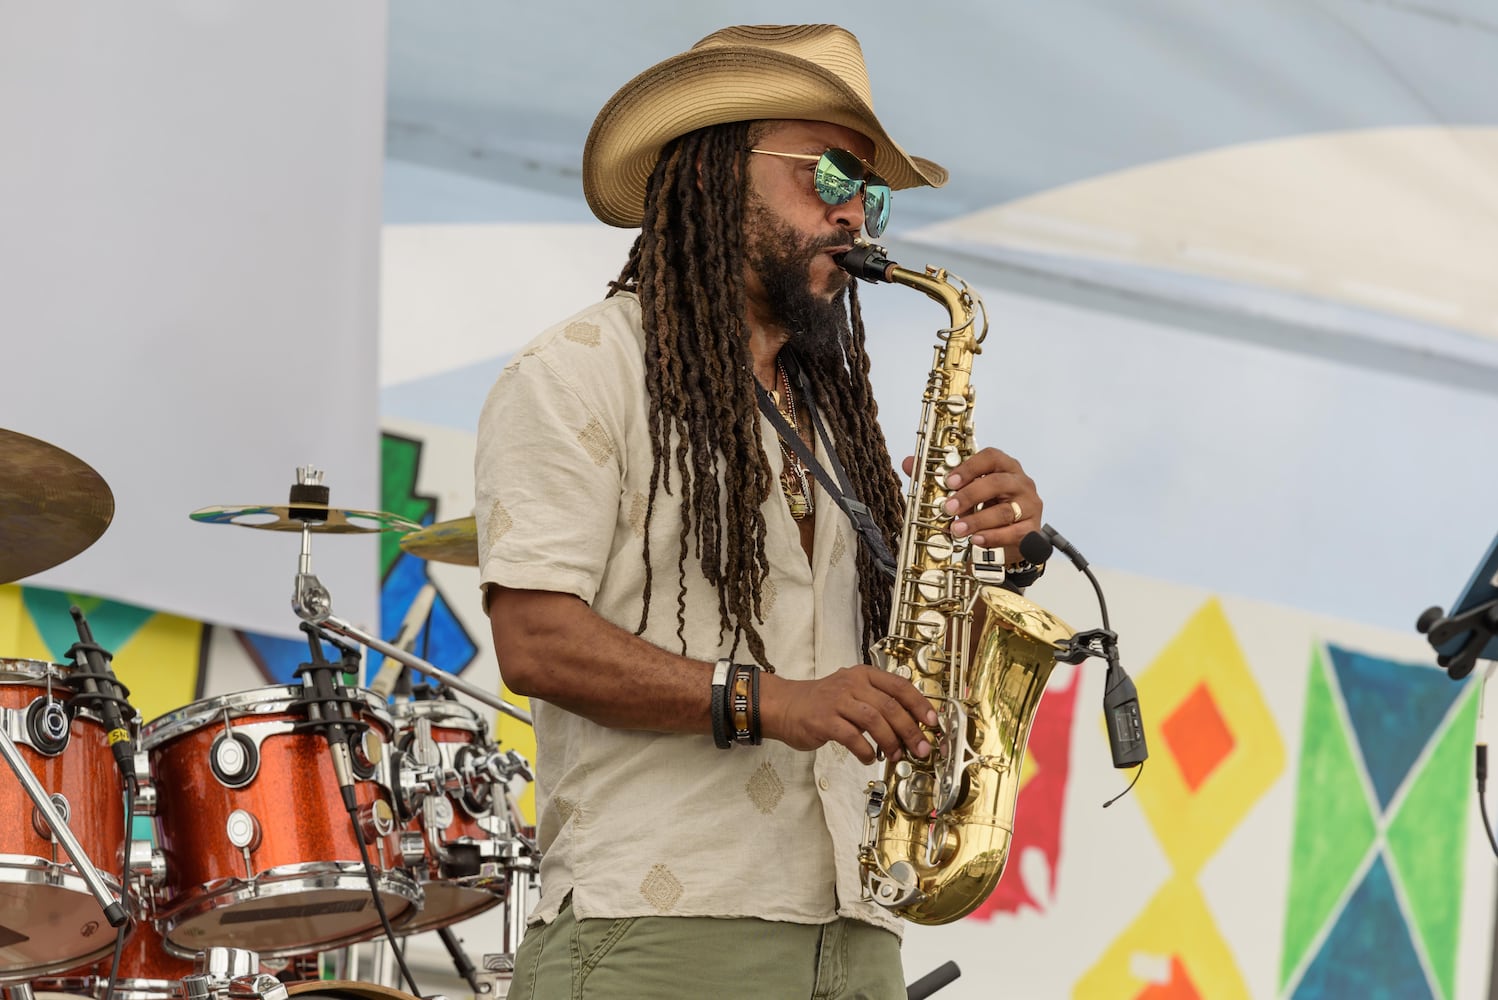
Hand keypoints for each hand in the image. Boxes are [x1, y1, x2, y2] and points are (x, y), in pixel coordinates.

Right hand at [761, 665, 937, 764]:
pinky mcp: (824, 720)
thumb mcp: (853, 692)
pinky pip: (852, 737)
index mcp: (864, 675)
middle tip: (920, 748)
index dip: (920, 704)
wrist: (786, 705)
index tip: (933, 722)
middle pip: (890, 706)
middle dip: (910, 730)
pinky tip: (870, 758)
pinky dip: (865, 750)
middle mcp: (852, 684)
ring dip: (891, 742)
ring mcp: (837, 701)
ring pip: (874, 720)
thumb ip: (878, 703)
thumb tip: (911, 727)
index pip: (899, 685)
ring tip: (896, 756)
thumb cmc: (824, 702)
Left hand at [902, 447, 1041, 553]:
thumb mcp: (965, 491)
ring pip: (1005, 511)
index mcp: (1005, 467)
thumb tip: (909, 463)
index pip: (991, 457)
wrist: (1012, 537)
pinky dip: (992, 537)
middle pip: (997, 483)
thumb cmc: (988, 507)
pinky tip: (976, 541)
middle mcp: (1021, 483)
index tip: (949, 481)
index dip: (969, 467)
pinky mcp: (1032, 529)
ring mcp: (1029, 506)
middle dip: (969, 496)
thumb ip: (937, 477)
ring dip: (977, 521)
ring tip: (957, 529)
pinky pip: (1013, 533)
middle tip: (948, 508)